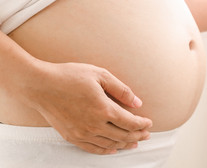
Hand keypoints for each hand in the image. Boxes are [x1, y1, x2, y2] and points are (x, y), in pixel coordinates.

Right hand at [21, 61, 152, 154]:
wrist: (40, 85)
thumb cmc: (69, 76)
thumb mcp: (99, 75)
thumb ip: (121, 89)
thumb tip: (137, 102)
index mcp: (104, 109)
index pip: (130, 122)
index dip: (142, 124)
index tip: (149, 123)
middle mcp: (94, 125)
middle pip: (123, 135)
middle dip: (138, 135)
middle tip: (146, 134)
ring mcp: (82, 133)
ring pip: (110, 144)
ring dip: (125, 144)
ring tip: (134, 142)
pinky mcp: (72, 136)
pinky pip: (93, 148)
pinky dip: (106, 150)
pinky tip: (113, 149)